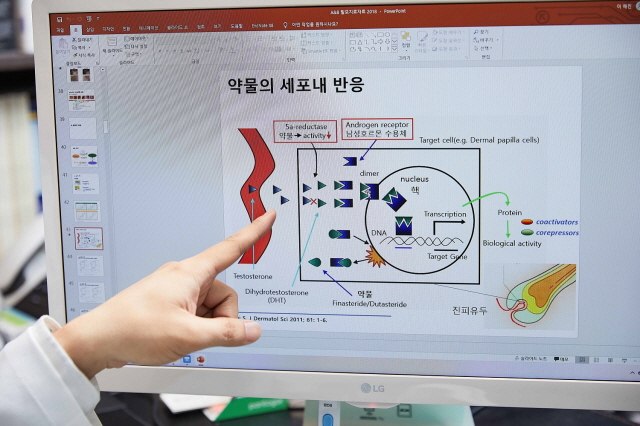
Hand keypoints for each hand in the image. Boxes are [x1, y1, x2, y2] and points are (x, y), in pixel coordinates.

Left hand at [54, 210, 275, 378]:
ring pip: (211, 306)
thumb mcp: (188, 335)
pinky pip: (196, 312)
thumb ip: (227, 333)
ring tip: (183, 337)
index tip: (268, 217)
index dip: (254, 232)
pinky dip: (195, 327)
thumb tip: (252, 330)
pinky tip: (178, 337)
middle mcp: (185, 277)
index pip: (231, 248)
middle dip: (221, 318)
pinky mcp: (169, 302)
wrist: (97, 340)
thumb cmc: (134, 329)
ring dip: (206, 325)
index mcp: (191, 273)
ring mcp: (176, 290)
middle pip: (224, 293)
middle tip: (201, 335)